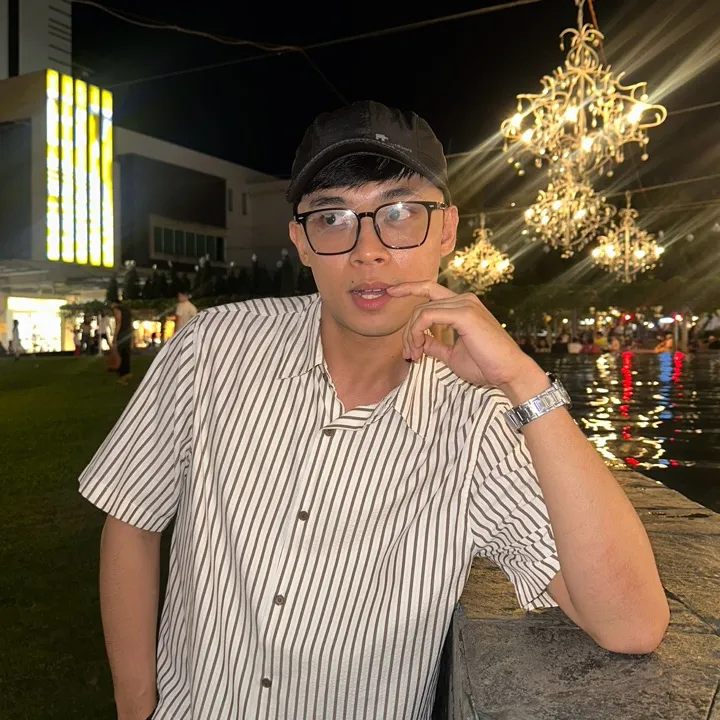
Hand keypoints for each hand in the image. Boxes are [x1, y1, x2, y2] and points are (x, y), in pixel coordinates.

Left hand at [386, 281, 546, 397]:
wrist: (509, 373)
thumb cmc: (486, 365)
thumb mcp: (453, 354)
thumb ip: (436, 345)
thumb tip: (420, 342)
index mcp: (463, 306)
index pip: (430, 290)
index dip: (409, 288)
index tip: (391, 292)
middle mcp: (464, 299)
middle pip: (421, 305)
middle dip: (408, 330)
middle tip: (409, 354)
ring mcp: (465, 304)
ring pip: (421, 311)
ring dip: (411, 335)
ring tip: (414, 355)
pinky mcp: (464, 313)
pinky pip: (427, 316)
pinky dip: (417, 332)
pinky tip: (419, 348)